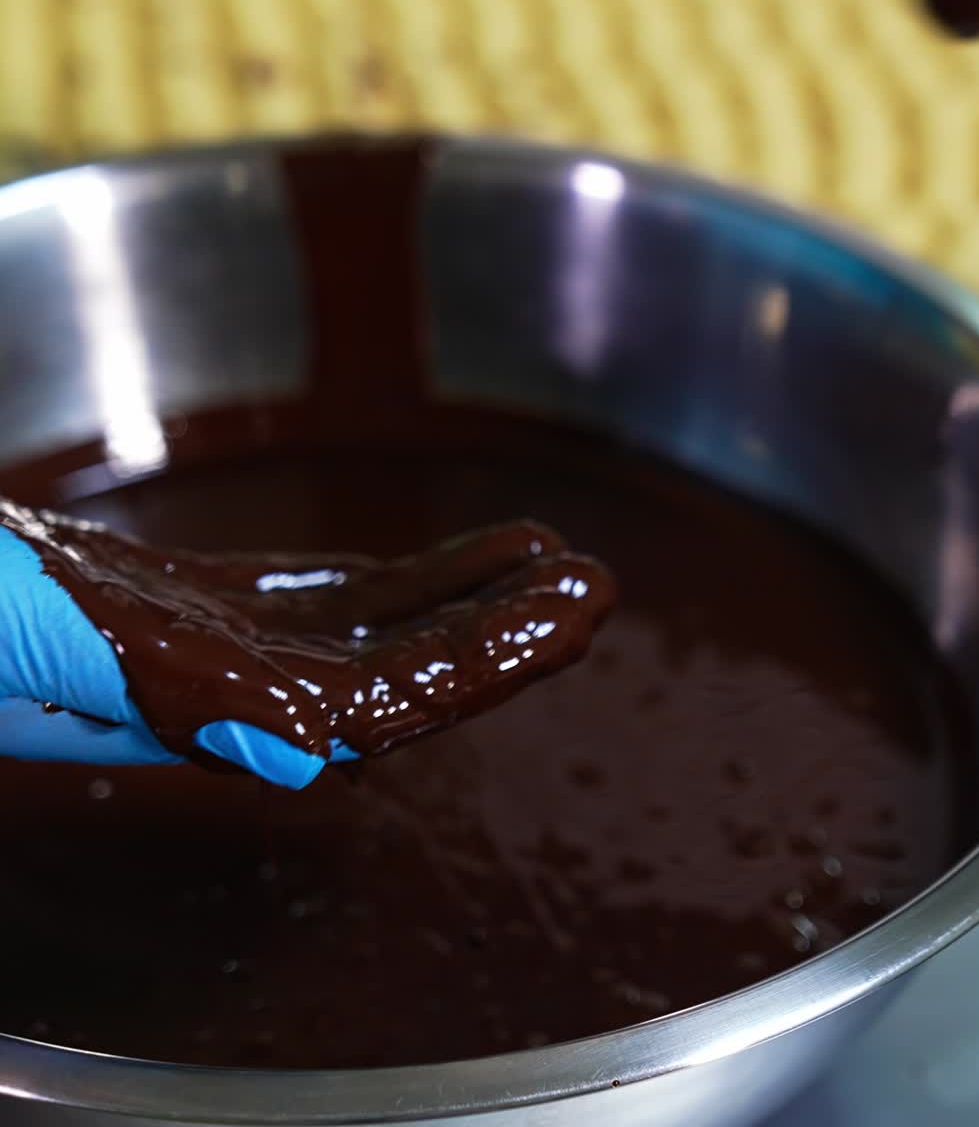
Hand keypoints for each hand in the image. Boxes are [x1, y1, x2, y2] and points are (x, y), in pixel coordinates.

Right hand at [0, 503, 613, 789]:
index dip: (478, 663)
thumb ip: (173, 689)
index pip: (377, 704)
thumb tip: (310, 749)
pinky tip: (487, 555)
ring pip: (384, 632)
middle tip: (598, 588)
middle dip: (504, 636)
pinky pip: (341, 599)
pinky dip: (420, 578)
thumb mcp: (48, 635)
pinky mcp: (216, 613)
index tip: (566, 618)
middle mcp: (228, 695)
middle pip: (404, 674)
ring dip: (480, 601)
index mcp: (197, 706)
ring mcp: (229, 652)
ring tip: (566, 563)